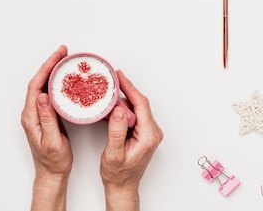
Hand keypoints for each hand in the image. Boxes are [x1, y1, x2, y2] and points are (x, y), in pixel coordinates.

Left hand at [21, 45, 71, 210]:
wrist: (52, 174)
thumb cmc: (53, 161)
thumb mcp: (52, 140)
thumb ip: (47, 118)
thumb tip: (43, 96)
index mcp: (31, 116)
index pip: (36, 85)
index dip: (46, 68)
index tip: (57, 57)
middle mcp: (31, 113)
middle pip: (39, 81)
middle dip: (50, 64)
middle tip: (63, 53)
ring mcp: (37, 114)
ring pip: (43, 86)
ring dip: (53, 72)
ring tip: (64, 61)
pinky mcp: (45, 116)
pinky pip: (49, 94)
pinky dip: (56, 83)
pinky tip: (65, 80)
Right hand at [100, 70, 162, 210]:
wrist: (122, 186)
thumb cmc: (118, 174)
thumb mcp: (113, 153)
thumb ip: (117, 131)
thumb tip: (119, 110)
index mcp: (148, 136)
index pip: (140, 104)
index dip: (130, 87)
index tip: (119, 76)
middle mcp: (152, 132)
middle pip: (140, 103)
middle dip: (126, 90)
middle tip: (112, 80)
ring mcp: (149, 132)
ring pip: (137, 108)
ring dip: (124, 99)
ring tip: (110, 91)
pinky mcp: (144, 133)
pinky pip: (135, 115)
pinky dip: (124, 108)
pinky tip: (113, 106)